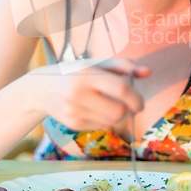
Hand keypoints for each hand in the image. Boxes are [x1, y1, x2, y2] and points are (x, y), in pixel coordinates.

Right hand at [28, 58, 150, 131]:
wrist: (41, 89)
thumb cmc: (76, 72)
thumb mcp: (97, 64)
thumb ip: (124, 66)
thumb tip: (149, 72)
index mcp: (86, 73)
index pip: (121, 89)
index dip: (136, 97)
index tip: (140, 101)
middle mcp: (78, 93)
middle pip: (119, 111)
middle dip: (130, 110)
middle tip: (130, 105)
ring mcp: (74, 110)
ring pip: (112, 121)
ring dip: (118, 115)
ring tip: (111, 104)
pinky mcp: (73, 124)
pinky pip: (101, 126)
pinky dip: (106, 120)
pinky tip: (97, 110)